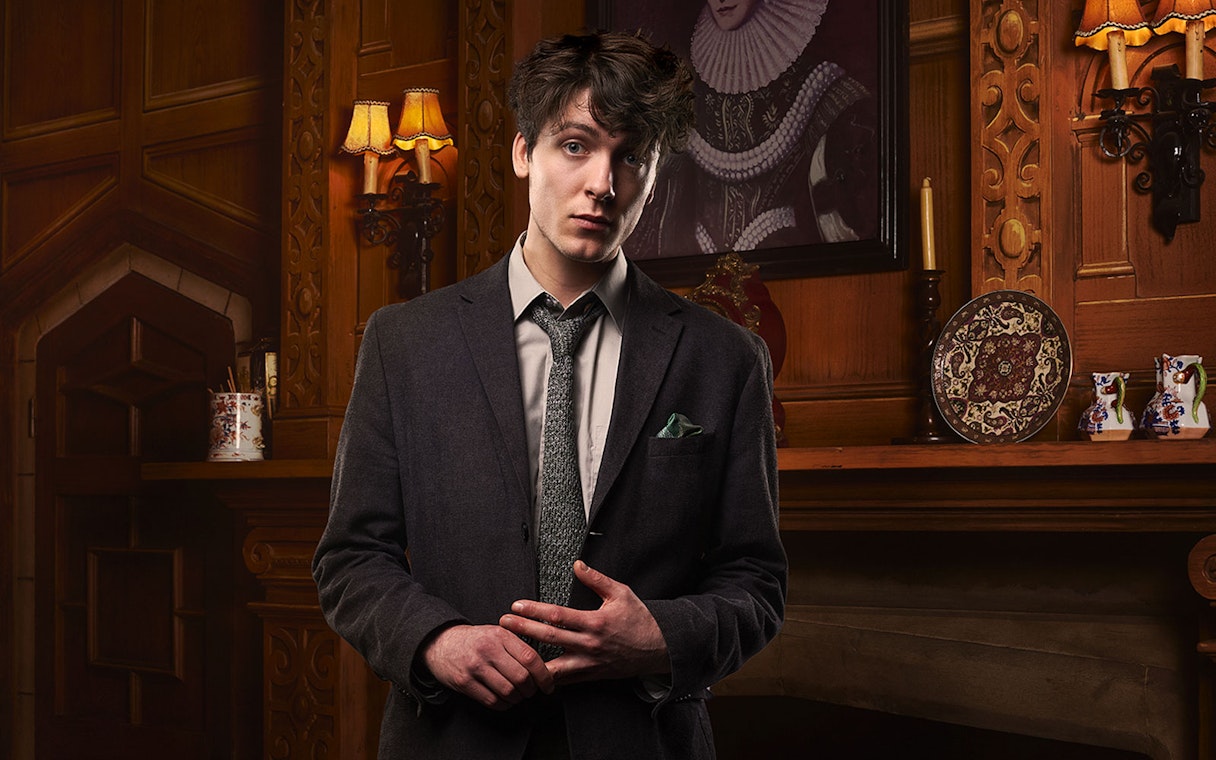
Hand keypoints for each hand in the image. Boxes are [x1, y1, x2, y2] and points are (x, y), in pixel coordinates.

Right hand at [420, 624, 553, 709]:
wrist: (440, 642)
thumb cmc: (473, 640)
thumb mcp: (496, 633)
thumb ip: (517, 646)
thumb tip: (543, 668)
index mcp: (500, 635)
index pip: (530, 658)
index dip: (544, 676)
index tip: (548, 685)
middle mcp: (488, 649)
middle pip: (521, 677)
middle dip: (530, 690)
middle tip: (531, 691)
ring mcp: (475, 666)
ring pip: (508, 691)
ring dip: (517, 698)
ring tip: (516, 695)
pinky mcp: (465, 682)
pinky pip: (492, 700)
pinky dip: (502, 704)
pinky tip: (503, 699)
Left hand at [499, 561, 668, 684]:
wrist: (658, 648)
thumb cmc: (639, 619)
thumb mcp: (621, 593)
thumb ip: (596, 579)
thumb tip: (577, 565)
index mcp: (595, 622)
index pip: (558, 615)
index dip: (534, 611)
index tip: (517, 606)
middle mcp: (589, 644)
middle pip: (549, 637)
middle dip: (523, 630)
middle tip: (503, 624)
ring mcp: (590, 662)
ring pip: (554, 666)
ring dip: (530, 659)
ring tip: (511, 652)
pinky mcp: (591, 675)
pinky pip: (565, 680)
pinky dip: (547, 677)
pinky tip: (531, 672)